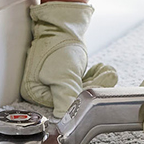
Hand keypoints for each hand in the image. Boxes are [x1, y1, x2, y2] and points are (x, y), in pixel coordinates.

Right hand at [21, 1, 117, 115]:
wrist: (61, 26)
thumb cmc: (57, 47)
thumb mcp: (62, 75)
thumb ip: (65, 97)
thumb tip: (64, 117)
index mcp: (35, 94)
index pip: (63, 108)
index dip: (82, 100)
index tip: (95, 88)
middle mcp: (42, 93)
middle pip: (74, 100)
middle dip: (94, 87)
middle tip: (107, 75)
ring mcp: (54, 85)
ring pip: (82, 93)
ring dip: (97, 82)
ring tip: (105, 70)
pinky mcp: (65, 78)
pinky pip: (83, 85)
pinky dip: (94, 78)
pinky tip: (100, 70)